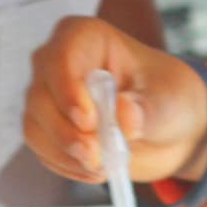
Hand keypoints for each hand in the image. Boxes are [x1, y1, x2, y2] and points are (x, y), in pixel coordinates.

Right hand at [24, 15, 206, 184]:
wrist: (168, 129)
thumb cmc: (168, 98)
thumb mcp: (171, 101)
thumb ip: (148, 108)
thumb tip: (125, 114)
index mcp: (86, 37)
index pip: (61, 56)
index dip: (68, 89)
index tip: (88, 120)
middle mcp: (57, 62)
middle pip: (40, 95)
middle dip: (66, 132)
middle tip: (98, 155)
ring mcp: (47, 96)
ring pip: (35, 126)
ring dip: (67, 153)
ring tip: (104, 166)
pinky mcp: (46, 128)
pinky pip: (42, 150)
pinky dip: (68, 166)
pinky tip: (97, 168)